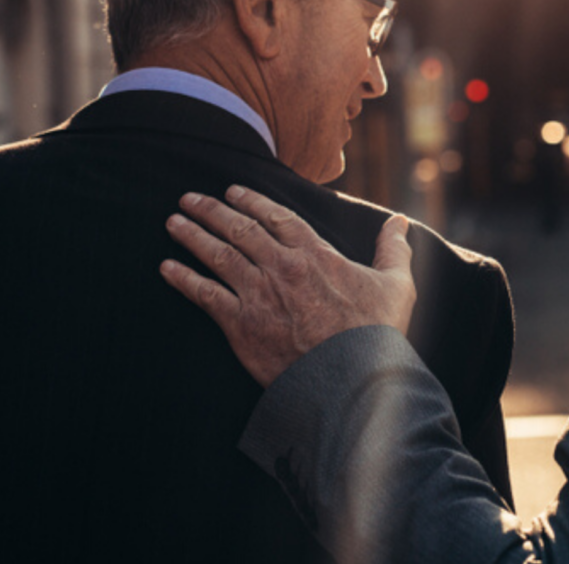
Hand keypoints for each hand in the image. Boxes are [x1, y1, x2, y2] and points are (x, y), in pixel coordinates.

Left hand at [159, 185, 415, 386]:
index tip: (232, 191)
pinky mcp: (242, 324)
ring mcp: (259, 294)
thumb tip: (401, 221)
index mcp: (315, 252)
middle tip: (189, 198)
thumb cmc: (376, 333)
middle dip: (211, 211)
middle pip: (239, 229)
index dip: (251, 200)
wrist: (351, 378)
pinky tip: (166, 268)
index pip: (276, 216)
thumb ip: (394, 249)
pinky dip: (184, 279)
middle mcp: (282, 266)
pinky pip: (205, 295)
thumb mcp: (395, 285)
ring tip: (173, 222)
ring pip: (218, 255)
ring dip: (192, 235)